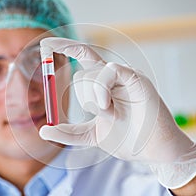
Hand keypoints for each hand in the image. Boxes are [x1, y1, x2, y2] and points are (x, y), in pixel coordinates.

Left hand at [39, 37, 195, 188]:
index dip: (63, 47)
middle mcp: (112, 76)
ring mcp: (124, 75)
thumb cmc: (127, 140)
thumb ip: (68, 133)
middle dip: (83, 97)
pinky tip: (108, 107)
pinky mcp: (135, 78)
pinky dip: (102, 90)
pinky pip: (109, 71)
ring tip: (110, 113)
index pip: (81, 56)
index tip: (44, 44)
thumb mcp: (91, 136)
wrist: (152, 150)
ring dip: (93, 100)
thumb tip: (43, 130)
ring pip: (92, 73)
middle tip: (101, 112)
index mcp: (102, 85)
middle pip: (82, 72)